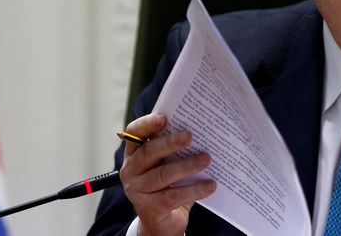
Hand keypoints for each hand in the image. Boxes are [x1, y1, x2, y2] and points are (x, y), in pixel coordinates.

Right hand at [120, 114, 216, 235]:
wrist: (161, 223)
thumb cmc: (167, 186)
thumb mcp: (166, 165)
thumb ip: (174, 150)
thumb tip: (201, 132)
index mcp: (134, 154)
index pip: (134, 133)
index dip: (147, 123)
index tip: (164, 118)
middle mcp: (130, 170)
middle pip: (149, 153)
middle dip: (170, 143)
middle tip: (190, 136)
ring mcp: (137, 190)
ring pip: (162, 175)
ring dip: (186, 166)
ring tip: (206, 159)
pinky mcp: (149, 208)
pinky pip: (173, 196)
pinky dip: (194, 190)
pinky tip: (210, 185)